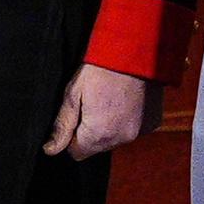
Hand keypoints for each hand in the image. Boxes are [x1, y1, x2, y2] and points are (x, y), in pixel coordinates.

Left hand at [44, 62, 162, 158]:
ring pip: (116, 138)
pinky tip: (126, 100)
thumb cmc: (99, 69)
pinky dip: (128, 119)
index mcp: (98, 134)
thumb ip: (62, 126)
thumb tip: (50, 150)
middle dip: (92, 131)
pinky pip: (134, 129)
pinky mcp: (152, 123)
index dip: (72, 137)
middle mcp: (121, 138)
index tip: (76, 115)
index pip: (77, 153)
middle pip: (98, 146)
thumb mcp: (73, 94)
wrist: (134, 51)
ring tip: (110, 99)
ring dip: (111, 126)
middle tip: (93, 103)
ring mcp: (140, 132)